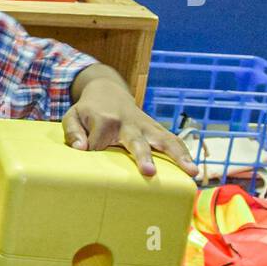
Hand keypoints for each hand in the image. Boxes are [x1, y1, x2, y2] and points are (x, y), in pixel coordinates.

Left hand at [62, 81, 196, 177]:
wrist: (108, 93)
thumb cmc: (88, 111)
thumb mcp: (72, 116)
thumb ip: (72, 132)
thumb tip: (81, 149)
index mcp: (104, 120)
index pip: (98, 145)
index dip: (92, 152)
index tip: (87, 155)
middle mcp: (128, 123)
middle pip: (136, 141)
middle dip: (142, 156)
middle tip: (149, 172)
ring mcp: (146, 126)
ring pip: (164, 140)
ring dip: (178, 156)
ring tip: (191, 172)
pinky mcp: (156, 129)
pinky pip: (174, 141)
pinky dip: (185, 154)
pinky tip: (194, 170)